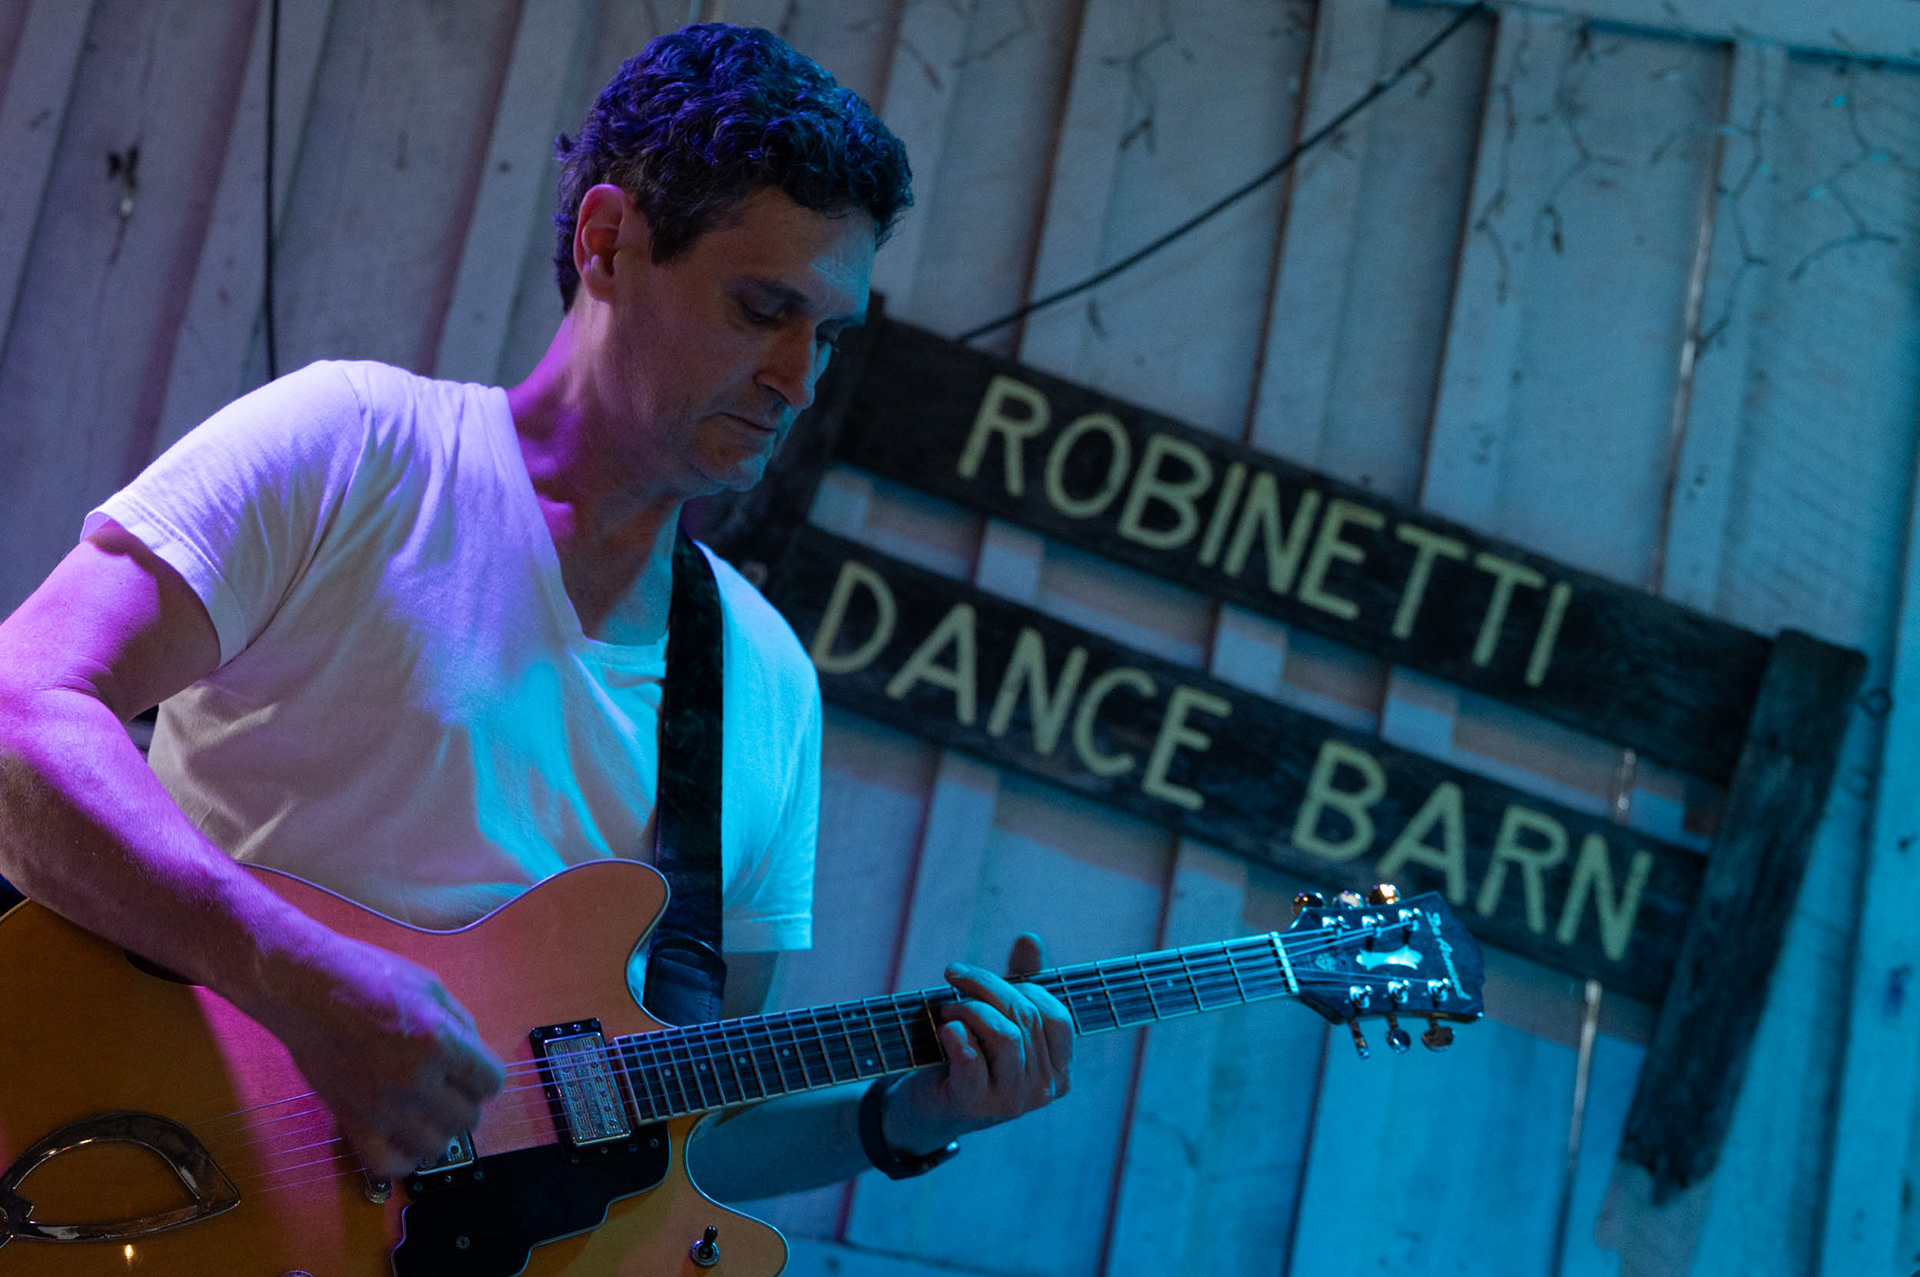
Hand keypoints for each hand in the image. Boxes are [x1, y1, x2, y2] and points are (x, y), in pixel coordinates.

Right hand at [254, 933, 505, 1177]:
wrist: (304, 988)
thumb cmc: (367, 975)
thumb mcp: (430, 986)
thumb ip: (460, 1024)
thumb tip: (475, 1055)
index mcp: (440, 1041)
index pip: (491, 1083)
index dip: (485, 1075)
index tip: (472, 1069)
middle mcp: (415, 1080)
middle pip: (468, 1118)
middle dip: (466, 1101)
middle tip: (449, 1086)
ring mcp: (382, 1107)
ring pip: (435, 1146)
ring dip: (438, 1129)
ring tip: (426, 1110)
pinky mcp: (351, 1121)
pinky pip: (388, 1165)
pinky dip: (402, 1159)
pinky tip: (403, 1137)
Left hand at [887, 933, 1073, 1152]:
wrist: (924, 1106)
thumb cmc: (966, 1056)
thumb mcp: (996, 1018)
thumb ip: (1019, 982)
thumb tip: (1030, 939)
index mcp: (1058, 1070)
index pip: (1056, 1016)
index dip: (1023, 985)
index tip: (982, 974)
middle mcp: (1043, 1090)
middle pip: (1026, 1017)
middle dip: (986, 985)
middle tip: (954, 977)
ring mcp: (1011, 1102)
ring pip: (1005, 1035)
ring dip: (970, 1009)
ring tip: (946, 1009)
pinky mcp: (974, 1106)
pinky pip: (972, 1059)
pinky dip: (956, 1035)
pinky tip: (944, 1029)